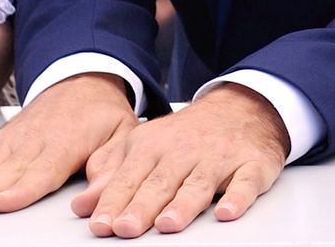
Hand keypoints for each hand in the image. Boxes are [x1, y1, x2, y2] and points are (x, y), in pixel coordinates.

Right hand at [0, 72, 136, 215]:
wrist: (82, 78)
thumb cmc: (102, 114)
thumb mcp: (123, 133)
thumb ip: (111, 164)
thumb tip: (99, 192)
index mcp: (66, 142)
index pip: (42, 170)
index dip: (21, 189)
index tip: (2, 202)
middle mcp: (33, 141)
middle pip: (5, 172)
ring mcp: (11, 140)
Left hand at [71, 84, 289, 237]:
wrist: (243, 106)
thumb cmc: (188, 135)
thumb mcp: (145, 145)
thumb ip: (112, 174)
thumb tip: (82, 204)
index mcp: (153, 145)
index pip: (129, 177)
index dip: (114, 202)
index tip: (101, 225)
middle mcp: (185, 150)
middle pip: (161, 182)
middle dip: (142, 206)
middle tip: (126, 228)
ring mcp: (220, 157)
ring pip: (199, 183)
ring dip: (183, 204)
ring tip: (168, 224)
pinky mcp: (252, 165)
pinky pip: (246, 181)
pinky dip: (238, 197)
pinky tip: (227, 211)